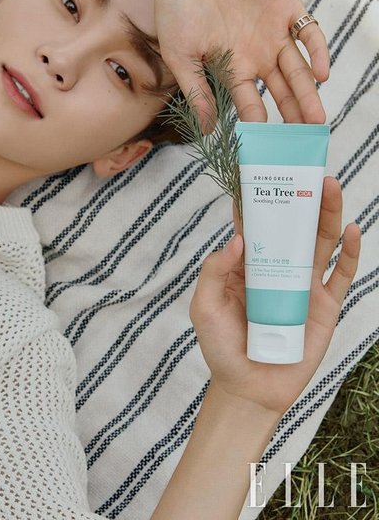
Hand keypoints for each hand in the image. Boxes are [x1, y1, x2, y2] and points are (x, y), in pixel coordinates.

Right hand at [153, 0, 329, 130]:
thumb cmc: (176, 8)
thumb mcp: (181, 57)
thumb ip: (197, 92)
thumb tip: (207, 131)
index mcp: (231, 69)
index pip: (250, 106)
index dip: (258, 128)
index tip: (266, 150)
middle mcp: (255, 56)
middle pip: (281, 91)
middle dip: (292, 115)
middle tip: (303, 139)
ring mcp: (272, 33)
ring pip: (298, 69)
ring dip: (308, 93)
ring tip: (316, 119)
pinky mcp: (286, 7)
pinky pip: (307, 34)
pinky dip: (316, 52)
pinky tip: (321, 73)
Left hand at [189, 177, 360, 417]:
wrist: (247, 388)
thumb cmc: (221, 346)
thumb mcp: (205, 306)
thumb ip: (213, 271)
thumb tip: (238, 239)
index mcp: (249, 265)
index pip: (257, 225)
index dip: (260, 199)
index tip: (265, 169)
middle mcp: (279, 268)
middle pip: (294, 226)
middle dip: (301, 198)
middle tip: (307, 171)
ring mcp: (304, 286)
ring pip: (321, 243)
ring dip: (328, 215)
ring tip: (330, 187)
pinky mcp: (324, 306)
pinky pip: (341, 276)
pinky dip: (350, 253)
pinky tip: (353, 231)